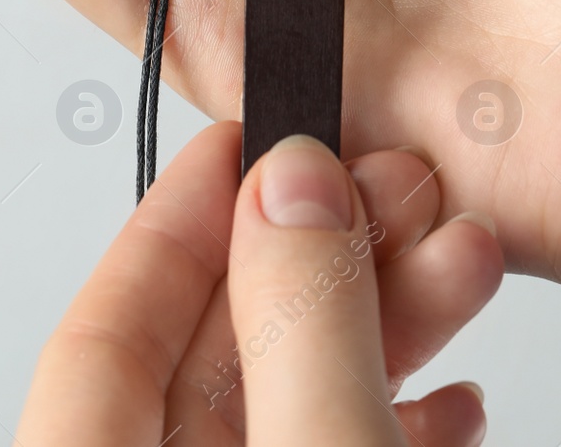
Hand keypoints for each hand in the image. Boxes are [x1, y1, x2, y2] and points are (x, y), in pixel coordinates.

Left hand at [18, 123, 500, 445]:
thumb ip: (303, 331)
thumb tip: (293, 195)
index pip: (103, 336)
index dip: (178, 224)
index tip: (249, 142)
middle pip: (209, 359)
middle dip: (315, 262)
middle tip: (393, 190)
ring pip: (286, 407)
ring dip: (378, 331)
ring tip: (456, 266)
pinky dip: (391, 418)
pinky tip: (452, 396)